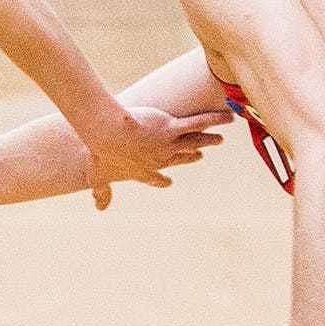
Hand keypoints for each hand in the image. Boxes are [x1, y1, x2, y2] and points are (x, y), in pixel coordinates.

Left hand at [81, 105, 231, 209]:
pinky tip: (227, 118)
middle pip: (179, 159)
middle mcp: (159, 159)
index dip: (160, 180)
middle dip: (189, 157)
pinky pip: (197, 124)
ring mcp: (168, 144)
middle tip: (199, 155)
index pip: (155, 177)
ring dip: (208, 140)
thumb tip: (99, 208)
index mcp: (143, 171)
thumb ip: (101, 193)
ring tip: (219, 139)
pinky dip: (214, 120)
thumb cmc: (100, 153)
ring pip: (193, 142)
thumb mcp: (97, 177)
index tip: (167, 182)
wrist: (108, 134)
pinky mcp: (171, 128)